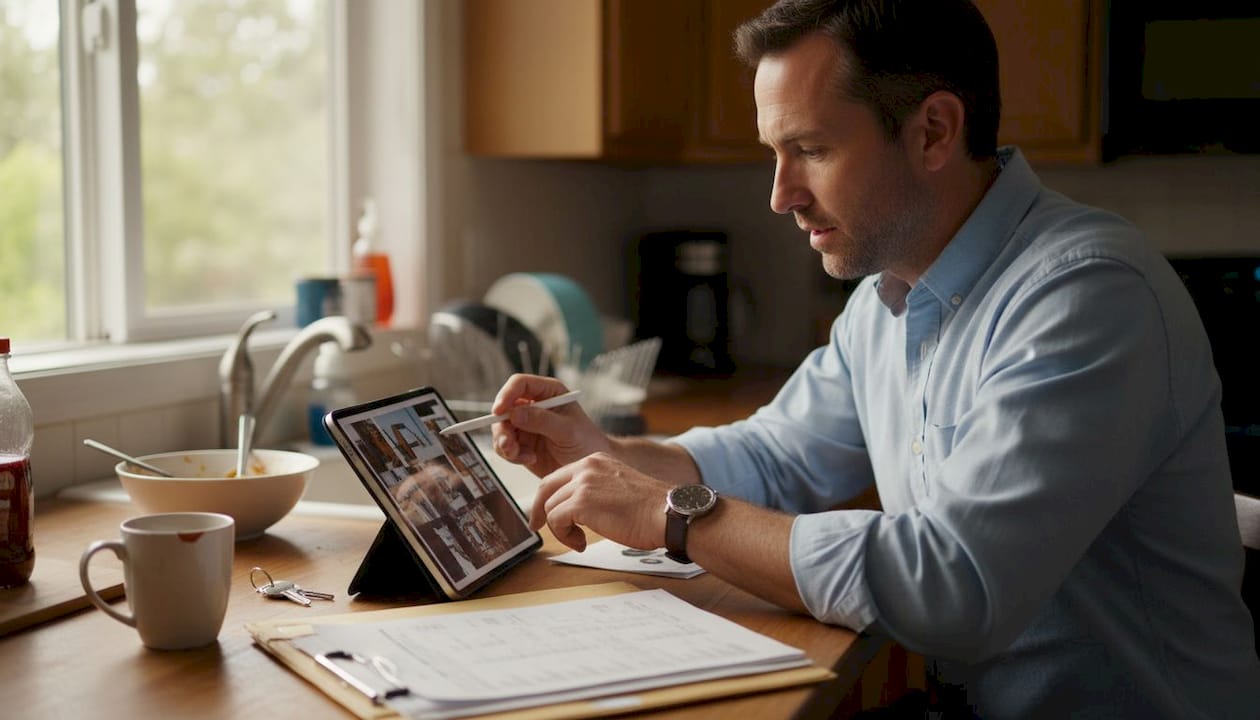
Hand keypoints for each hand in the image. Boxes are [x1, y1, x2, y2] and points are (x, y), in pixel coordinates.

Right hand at [491, 373, 611, 477]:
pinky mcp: (521, 442)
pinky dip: (512, 454)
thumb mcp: (568, 430)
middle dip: (503, 427)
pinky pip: (504, 445)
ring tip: (522, 456)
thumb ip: (542, 420)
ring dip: (506, 444)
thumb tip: (515, 413)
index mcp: (549, 392)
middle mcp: (534, 404)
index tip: (499, 412)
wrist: (588, 469)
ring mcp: (525, 424)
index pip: (520, 384)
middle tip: (508, 445)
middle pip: (505, 407)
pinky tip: (530, 459)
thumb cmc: (586, 443)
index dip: (506, 395)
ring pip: (501, 428)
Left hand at [531, 452, 669, 551]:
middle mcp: (587, 467)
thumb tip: (574, 509)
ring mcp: (583, 483)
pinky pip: (556, 521)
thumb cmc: (650, 509)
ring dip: (561, 529)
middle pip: (546, 487)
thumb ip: (594, 491)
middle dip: (539, 510)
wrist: (667, 514)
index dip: (547, 497)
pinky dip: (565, 536)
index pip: (559, 476)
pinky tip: (582, 543)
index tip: (544, 514)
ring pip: (550, 507)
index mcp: (596, 461)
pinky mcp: (581, 503)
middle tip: (538, 527)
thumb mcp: (617, 488)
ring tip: (579, 540)